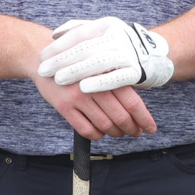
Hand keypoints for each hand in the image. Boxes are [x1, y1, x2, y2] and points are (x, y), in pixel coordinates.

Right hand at [33, 69, 158, 139]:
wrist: (44, 58)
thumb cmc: (78, 60)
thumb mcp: (100, 61)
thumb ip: (118, 76)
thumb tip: (139, 101)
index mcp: (106, 72)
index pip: (132, 101)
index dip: (144, 118)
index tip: (151, 128)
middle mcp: (93, 85)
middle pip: (120, 116)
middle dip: (132, 128)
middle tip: (136, 132)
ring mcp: (77, 97)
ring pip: (105, 125)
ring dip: (116, 133)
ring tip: (119, 133)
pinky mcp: (63, 106)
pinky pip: (85, 129)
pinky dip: (97, 135)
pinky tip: (100, 133)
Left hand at [39, 16, 174, 92]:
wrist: (157, 55)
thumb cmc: (121, 45)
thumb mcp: (103, 31)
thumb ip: (80, 29)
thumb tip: (55, 35)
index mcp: (107, 25)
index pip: (78, 34)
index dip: (59, 46)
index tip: (42, 57)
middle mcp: (118, 37)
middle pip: (85, 48)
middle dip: (62, 60)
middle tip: (44, 70)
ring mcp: (128, 54)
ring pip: (98, 62)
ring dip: (76, 71)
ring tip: (58, 80)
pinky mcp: (136, 71)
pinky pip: (116, 78)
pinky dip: (99, 83)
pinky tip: (83, 88)